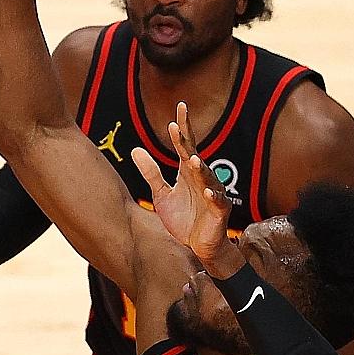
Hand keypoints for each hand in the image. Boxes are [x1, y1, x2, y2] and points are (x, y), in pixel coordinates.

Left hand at [131, 102, 237, 272]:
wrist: (199, 247)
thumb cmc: (184, 219)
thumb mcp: (161, 195)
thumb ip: (151, 173)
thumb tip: (135, 150)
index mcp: (188, 172)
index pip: (186, 144)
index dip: (183, 127)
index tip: (180, 107)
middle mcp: (202, 179)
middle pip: (194, 156)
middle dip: (186, 143)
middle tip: (176, 127)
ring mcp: (212, 195)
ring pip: (207, 178)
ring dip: (200, 169)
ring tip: (192, 159)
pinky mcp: (219, 213)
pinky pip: (217, 202)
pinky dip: (213, 197)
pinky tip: (207, 192)